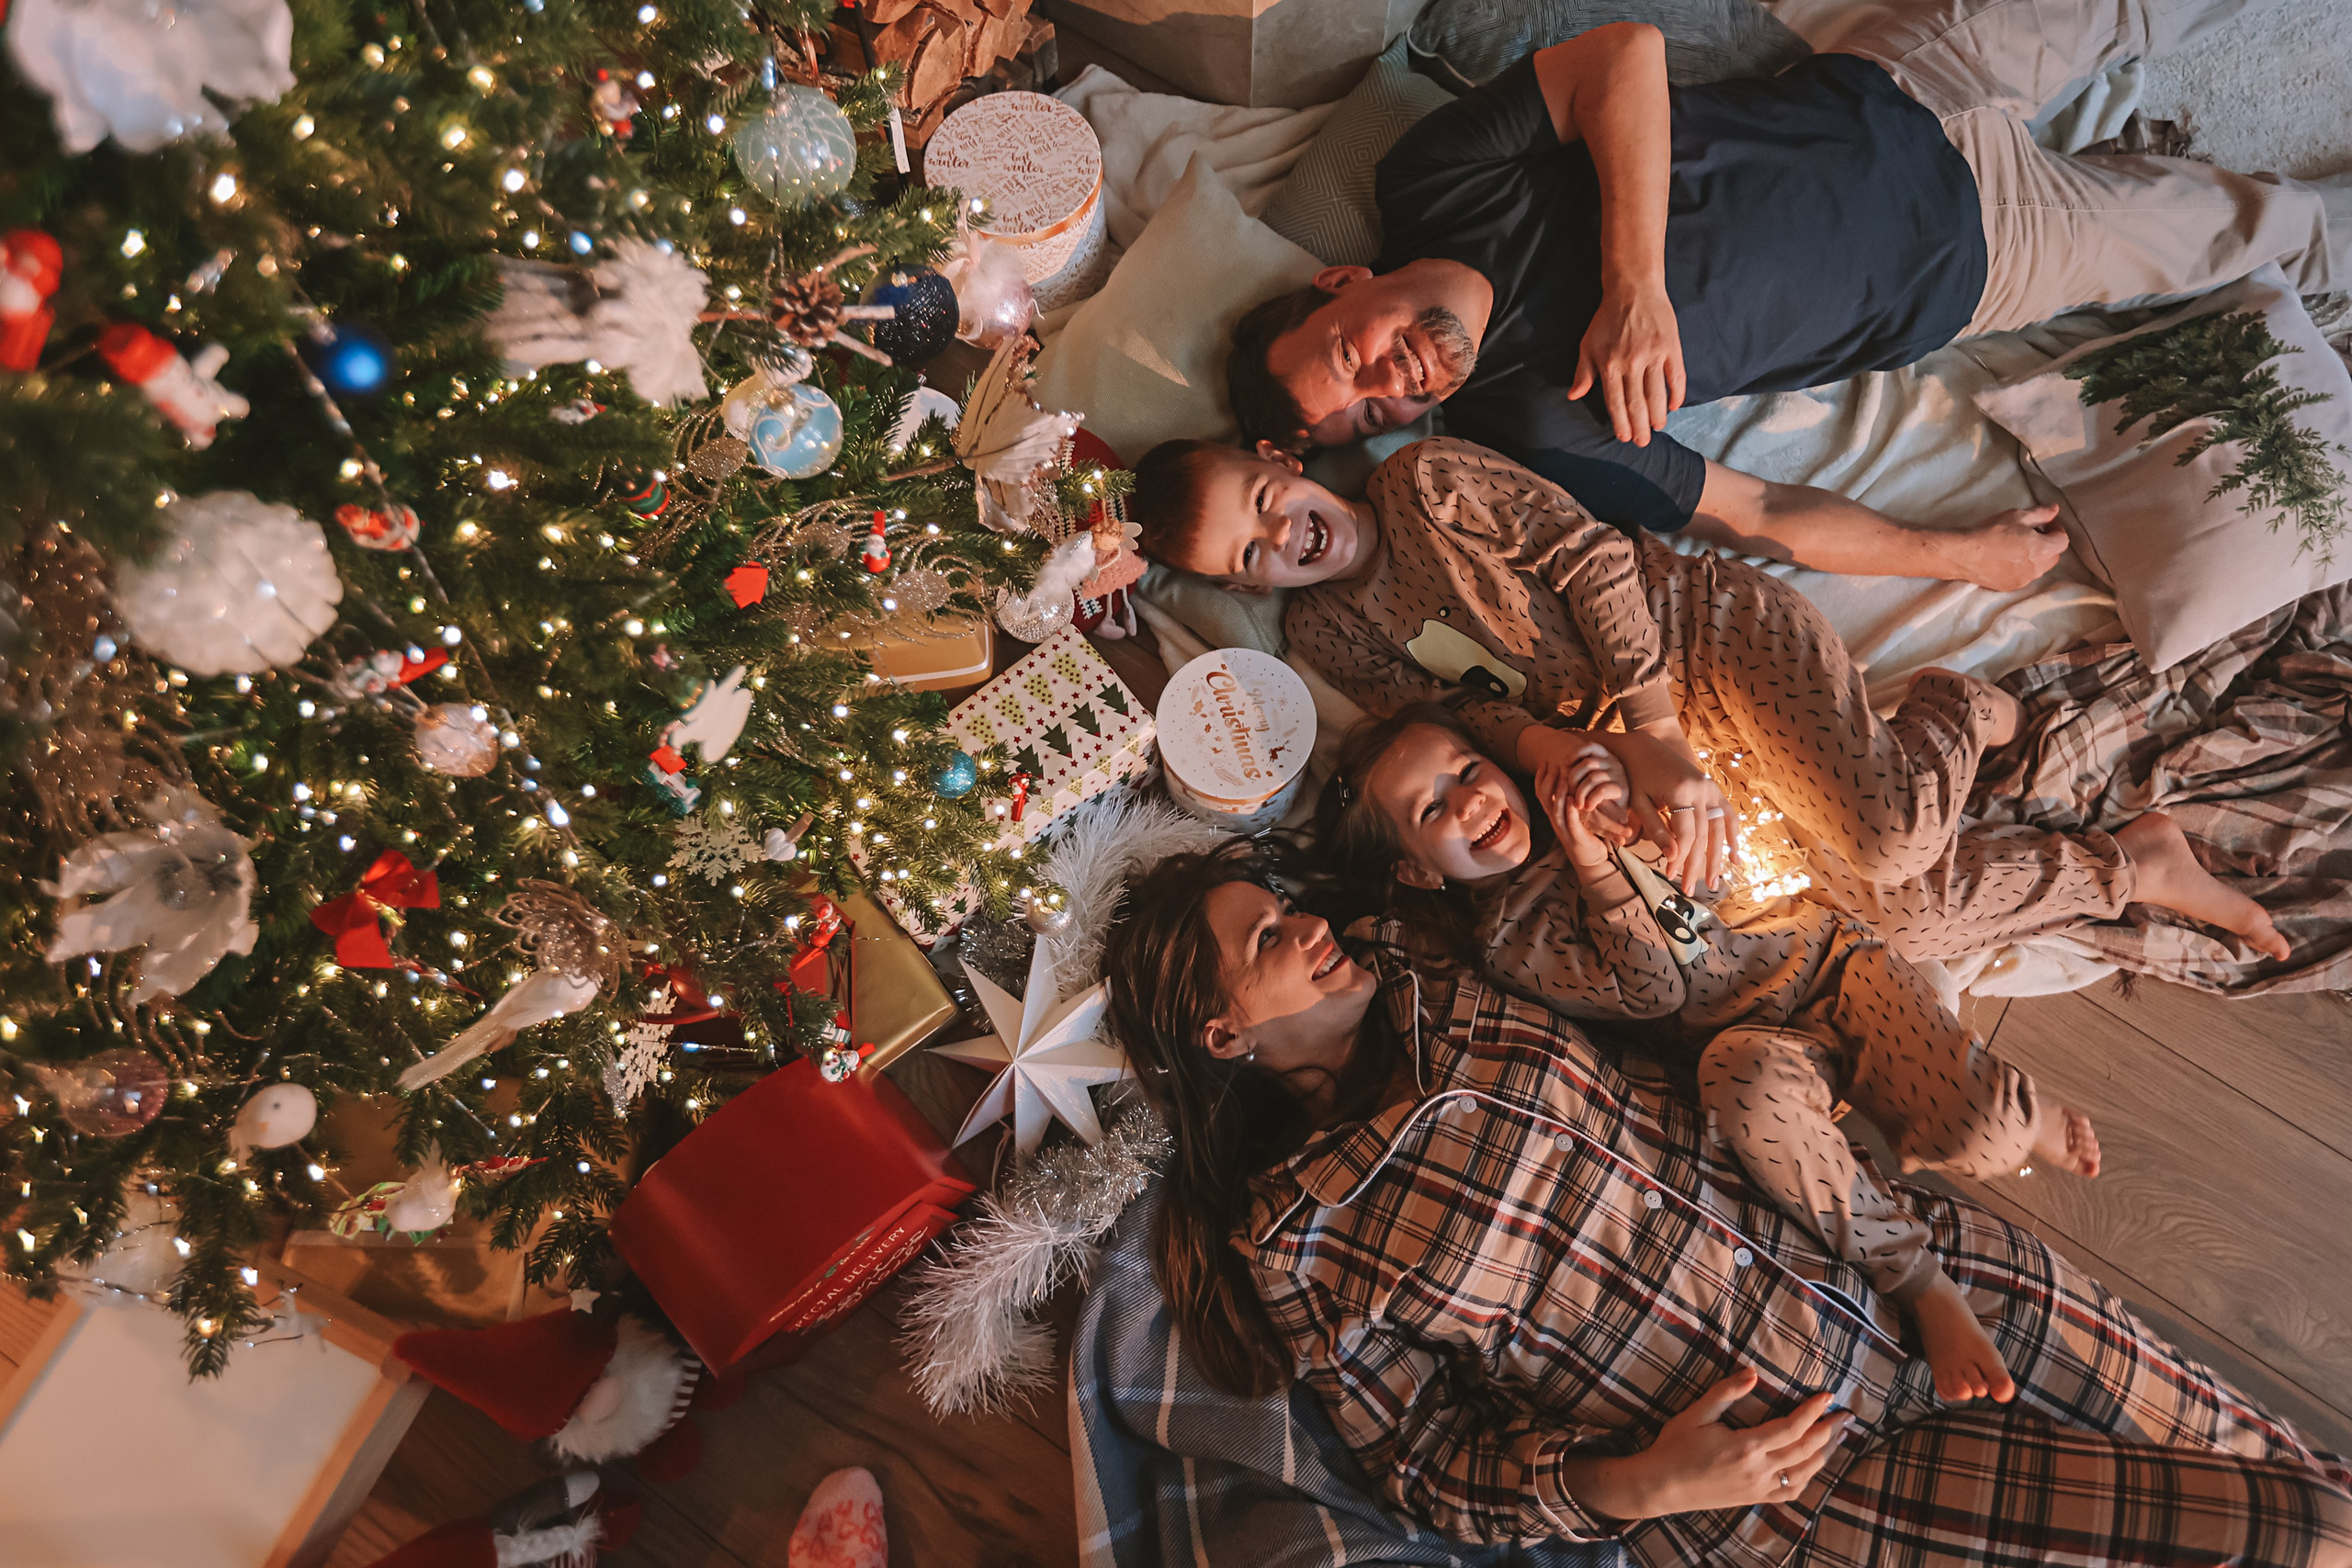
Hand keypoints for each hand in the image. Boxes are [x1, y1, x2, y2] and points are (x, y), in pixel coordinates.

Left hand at [1534, 737, 1629, 825]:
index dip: (1575, 753)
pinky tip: (1588, 807)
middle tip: (1569, 792)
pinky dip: (1591, 799)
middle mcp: (1613, 762)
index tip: (1564, 764)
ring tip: (1577, 803)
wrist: (1619, 815)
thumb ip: (1576, 772)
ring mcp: (1619, 774)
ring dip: (1581, 792)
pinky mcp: (1622, 789)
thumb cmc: (1598, 796)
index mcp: (1605, 756)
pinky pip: (1601, 790)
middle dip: (1573, 778)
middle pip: (1588, 764)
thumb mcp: (1586, 780)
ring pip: (1593, 777)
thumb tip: (1557, 767)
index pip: (1590, 746)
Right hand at [1535, 745, 1635, 873]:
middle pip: (1544, 799)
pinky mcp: (1576, 839)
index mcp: (1556, 815)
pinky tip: (1573, 800)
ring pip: (1555, 810)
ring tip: (1563, 779)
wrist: (1592, 861)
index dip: (1540, 778)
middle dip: (1547, 781)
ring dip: (1558, 794)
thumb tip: (1572, 779)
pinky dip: (1570, 811)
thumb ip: (1573, 799)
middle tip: (1553, 765)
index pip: (1541, 794)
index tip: (1545, 763)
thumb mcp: (1577, 814)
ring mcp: (1564, 831)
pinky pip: (1570, 823)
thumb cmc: (1587, 835)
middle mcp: (1556, 822)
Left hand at [1568, 282, 1685, 446]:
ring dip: (1658, 414)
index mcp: (1610, 364)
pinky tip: (1674, 406)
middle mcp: (1631, 362)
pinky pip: (1675, 376)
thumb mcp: (1588, 344)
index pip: (1615, 401)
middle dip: (1639, 426)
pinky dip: (1676, 393)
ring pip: (1657, 393)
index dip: (1620, 422)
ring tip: (1658, 428)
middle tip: (1643, 443)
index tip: (1625, 437)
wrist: (1633, 289)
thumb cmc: (1607, 319)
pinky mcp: (1670, 347)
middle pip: (1637, 402)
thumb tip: (1574, 396)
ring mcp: (1653, 355)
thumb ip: (1583, 372)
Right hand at [1590, 1369, 1851, 1519]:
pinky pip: (1791, 1491)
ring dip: (1825, 1453)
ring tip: (1837, 1436)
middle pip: (1806, 1450)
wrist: (1661, 1486)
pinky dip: (1808, 1477)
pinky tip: (1813, 1466)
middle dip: (1830, 1431)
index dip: (1814, 1411)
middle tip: (1847, 1416)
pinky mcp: (1755, 1498)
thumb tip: (1752, 1371)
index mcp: (1746, 1447)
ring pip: (1804, 1473)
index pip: (1792, 1427)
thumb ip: (1726, 1391)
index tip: (1828, 1396)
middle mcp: (1759, 1471)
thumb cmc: (1675, 1446)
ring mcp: (1759, 1488)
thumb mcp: (1696, 1413)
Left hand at [1607, 723, 1735, 893]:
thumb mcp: (1640, 803)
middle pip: (1703, 836)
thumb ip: (1655, 829)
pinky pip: (1728, 815)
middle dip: (1697, 865)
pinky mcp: (1713, 788)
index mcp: (1681, 792)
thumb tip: (1672, 857)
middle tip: (1690, 890)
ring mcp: (1711, 788)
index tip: (1671, 876)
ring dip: (1716, 858)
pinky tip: (1734, 858)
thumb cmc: (1637, 776)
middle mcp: (1701, 790)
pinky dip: (1732, 836)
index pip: (1686, 835)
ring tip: (1713, 882)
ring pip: (1718, 829)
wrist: (1647, 746)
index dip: (1680, 858)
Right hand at [1935, 506, 2067, 590]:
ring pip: (2040, 567)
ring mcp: (2025, 580)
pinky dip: (2022, 567)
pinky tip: (2006, 559)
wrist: (1964, 554)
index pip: (2063, 540)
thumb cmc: (1991, 531)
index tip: (2045, 523)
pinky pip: (2025, 576)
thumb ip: (2041, 513)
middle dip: (2048, 544)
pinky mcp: (2011, 586)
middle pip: (2054, 555)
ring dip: (2036, 557)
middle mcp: (2038, 568)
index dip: (2057, 529)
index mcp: (2043, 549)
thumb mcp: (2017, 515)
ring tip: (2017, 547)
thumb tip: (2055, 509)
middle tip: (2032, 534)